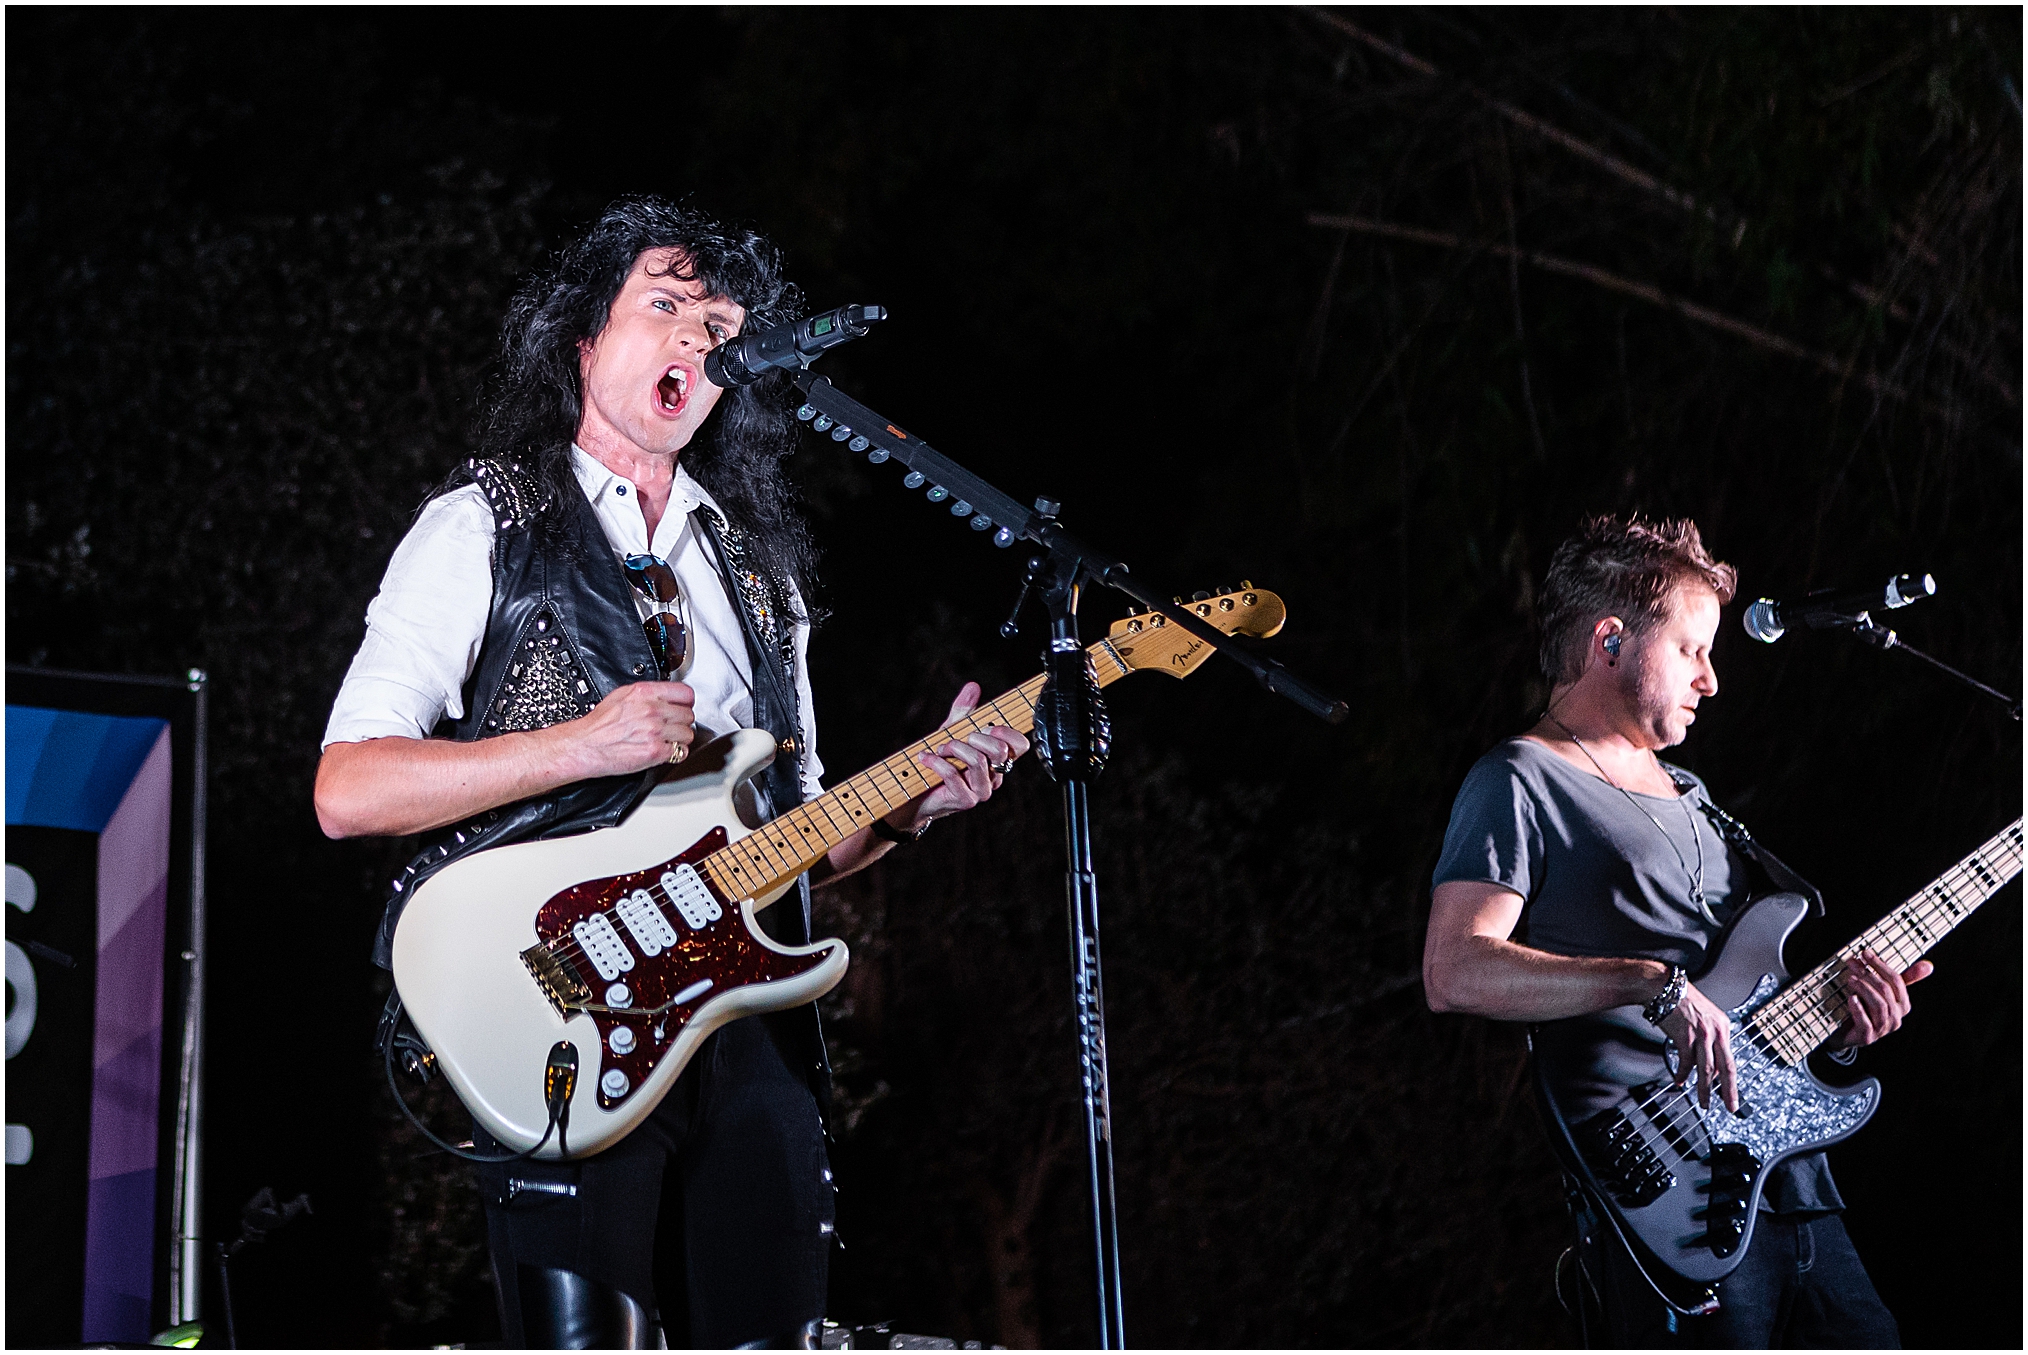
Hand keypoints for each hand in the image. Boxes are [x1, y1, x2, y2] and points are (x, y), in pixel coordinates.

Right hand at [557, 681, 695, 777]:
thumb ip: (647, 694)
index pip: (686, 693)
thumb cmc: (599, 725)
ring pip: (688, 734)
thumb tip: (664, 695)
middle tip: (671, 727)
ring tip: (666, 740)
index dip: (686, 702)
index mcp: (645, 693)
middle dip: (681, 722)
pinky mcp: (656, 751)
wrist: (585, 746)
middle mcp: (652, 710)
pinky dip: (675, 754)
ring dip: (680, 739)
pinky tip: (664, 751)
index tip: (683, 707)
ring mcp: (656, 731)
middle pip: (688, 714)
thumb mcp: (621, 695)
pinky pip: (681, 752)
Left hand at [893, 682, 1030, 830]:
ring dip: (953, 748)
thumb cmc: (940, 761)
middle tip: (956, 739)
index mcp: (998, 759)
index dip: (1007, 732)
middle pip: (1000, 751)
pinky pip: (954, 775)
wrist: (918, 791)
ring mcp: (982, 791)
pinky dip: (936, 762)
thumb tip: (973, 686)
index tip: (988, 726)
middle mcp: (995, 776)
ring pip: (978, 761)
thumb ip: (964, 710)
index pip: (1020, 746)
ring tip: (939, 748)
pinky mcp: (966, 800)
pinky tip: (925, 757)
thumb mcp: (952, 731)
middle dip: (975, 737)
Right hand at [1659, 980, 1738, 1112]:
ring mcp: (1701, 1034)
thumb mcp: (1704, 1018)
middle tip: (1731, 1106)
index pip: (1729, 1059)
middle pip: (1726, 1067)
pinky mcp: (1685, 1036)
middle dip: (1729, 1091)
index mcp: (1723, 1026)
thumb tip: (1708, 1064)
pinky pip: (1686, 1061)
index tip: (1731, 1093)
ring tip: (1703, 1102)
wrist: (1662, 987)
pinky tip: (1680, 1079)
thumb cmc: (1680, 1001)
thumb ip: (1709, 1040)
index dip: (1730, 1080)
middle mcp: (1715, 1031)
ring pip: (1707, 1069)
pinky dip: (1682, 1073)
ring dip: (1704, 1089)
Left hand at [1831, 950, 1931, 1049]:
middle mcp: (1896, 1018)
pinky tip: (1851, 998)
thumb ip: (1902, 979)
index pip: (1897, 981)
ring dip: (1864, 989)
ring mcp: (1882, 1029)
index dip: (1881, 965)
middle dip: (1868, 973)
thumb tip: (1928, 965)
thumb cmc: (1866, 1009)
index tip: (1865, 953)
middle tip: (1853, 962)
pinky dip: (1858, 1009)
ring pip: (1878, 1005)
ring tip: (1851, 978)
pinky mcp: (1867, 1037)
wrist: (1847, 1034)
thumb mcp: (1884, 994)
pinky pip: (1866, 1023)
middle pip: (1886, 991)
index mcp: (1903, 1005)